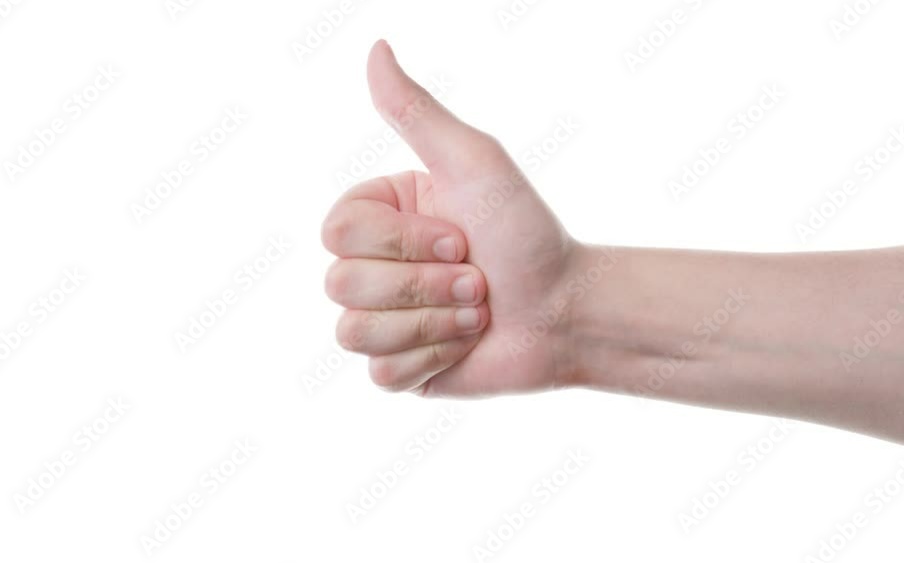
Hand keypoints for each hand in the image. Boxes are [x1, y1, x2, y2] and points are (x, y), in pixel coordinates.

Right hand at [322, 40, 581, 396]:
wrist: (567, 311)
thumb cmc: (526, 232)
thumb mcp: (473, 162)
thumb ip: (415, 111)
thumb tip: (376, 48)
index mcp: (382, 216)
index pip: (336, 232)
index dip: (399, 243)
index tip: (460, 236)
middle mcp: (374, 266)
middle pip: (340, 284)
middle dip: (422, 285)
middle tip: (477, 279)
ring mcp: (384, 320)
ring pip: (352, 332)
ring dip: (431, 322)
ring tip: (478, 313)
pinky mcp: (400, 368)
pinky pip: (380, 375)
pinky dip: (433, 358)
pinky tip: (467, 344)